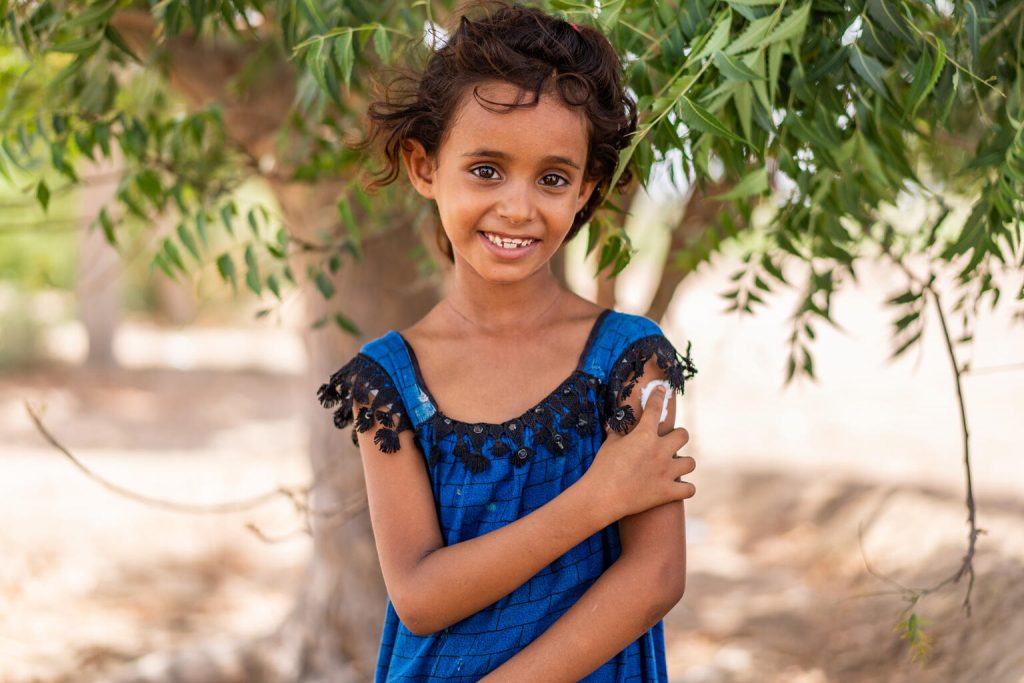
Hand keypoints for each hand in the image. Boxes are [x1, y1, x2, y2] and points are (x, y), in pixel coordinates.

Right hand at [584, 385, 694, 521]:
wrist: (602, 496)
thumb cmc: (602, 467)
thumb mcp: (609, 444)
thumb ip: (617, 432)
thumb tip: (615, 423)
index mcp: (644, 435)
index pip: (655, 408)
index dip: (659, 396)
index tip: (662, 389)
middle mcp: (660, 450)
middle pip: (683, 435)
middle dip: (678, 436)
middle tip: (669, 442)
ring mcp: (667, 471)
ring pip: (690, 462)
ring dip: (683, 463)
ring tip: (675, 466)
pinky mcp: (668, 492)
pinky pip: (689, 489)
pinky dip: (685, 488)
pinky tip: (679, 487)